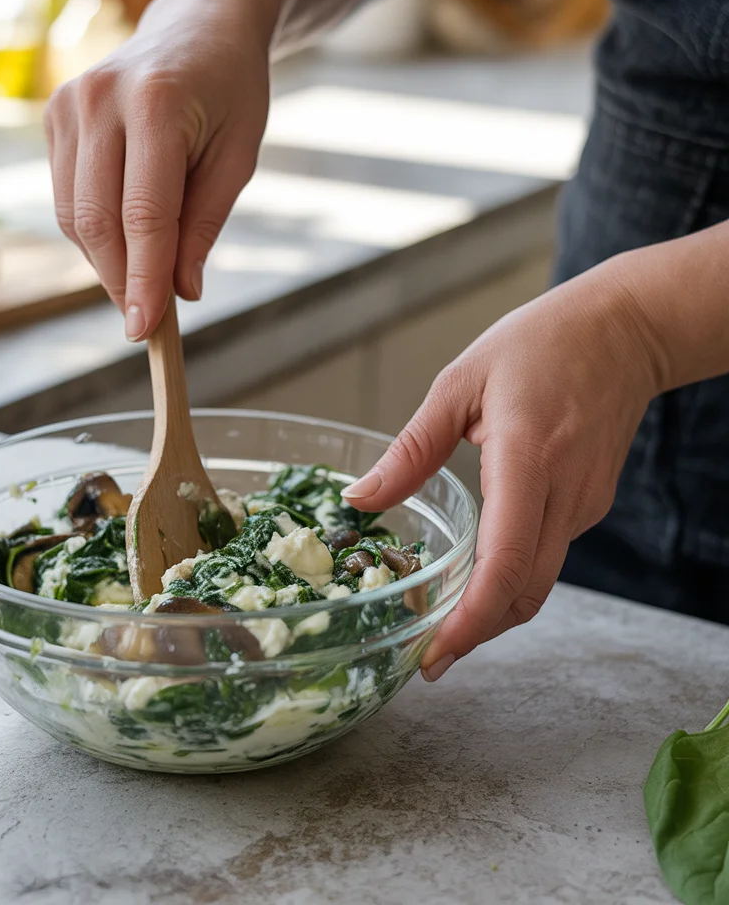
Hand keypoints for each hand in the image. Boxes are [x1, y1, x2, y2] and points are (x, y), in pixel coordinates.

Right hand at [44, 7, 270, 340]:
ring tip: (142, 279)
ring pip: (73, 216)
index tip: (146, 329)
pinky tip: (125, 240)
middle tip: (144, 321)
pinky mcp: (53, 116)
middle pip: (97, 221)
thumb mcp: (237, 158)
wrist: (198, 24)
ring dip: (105, 261)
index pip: (143, 215)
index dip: (144, 280)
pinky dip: (93, 233)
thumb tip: (178, 293)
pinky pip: (65, 198)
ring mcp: (68, 105)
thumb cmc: (230, 90)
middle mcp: (99, 99)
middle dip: (119, 280)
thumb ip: (204, 225)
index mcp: (156, 103)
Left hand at [343, 261, 662, 680]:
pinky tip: (475, 574)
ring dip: (493, 613)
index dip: (470, 619)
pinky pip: (547, 555)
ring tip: (441, 624)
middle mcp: (564, 493)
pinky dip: (511, 579)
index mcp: (526, 457)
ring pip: (539, 582)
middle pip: (525, 593)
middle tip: (427, 658)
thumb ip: (412, 449)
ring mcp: (584, 503)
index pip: (505, 561)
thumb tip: (361, 498)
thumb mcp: (460, 382)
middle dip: (476, 634)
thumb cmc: (541, 344)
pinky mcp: (589, 503)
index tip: (434, 653)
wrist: (626, 330)